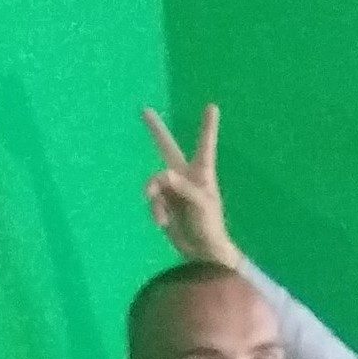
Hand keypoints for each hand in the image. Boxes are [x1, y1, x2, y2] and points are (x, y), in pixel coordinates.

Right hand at [142, 104, 240, 267]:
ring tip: (160, 217)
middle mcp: (185, 176)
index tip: (212, 106)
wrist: (201, 252)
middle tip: (144, 110)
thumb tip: (162, 175)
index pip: (205, 145)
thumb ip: (182, 185)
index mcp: (201, 173)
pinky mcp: (162, 204)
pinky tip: (162, 223)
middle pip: (167, 148)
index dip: (207, 126)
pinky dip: (155, 211)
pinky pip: (152, 201)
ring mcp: (172, 190)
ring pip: (154, 183)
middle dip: (155, 131)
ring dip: (154, 198)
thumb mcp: (201, 202)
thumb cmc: (209, 225)